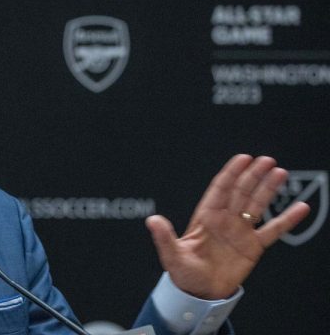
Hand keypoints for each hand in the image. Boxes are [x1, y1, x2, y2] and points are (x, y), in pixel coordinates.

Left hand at [145, 154, 309, 298]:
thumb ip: (164, 237)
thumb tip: (152, 220)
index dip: (231, 173)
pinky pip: (273, 230)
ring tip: (280, 173)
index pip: (220, 190)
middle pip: (241, 192)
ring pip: (257, 205)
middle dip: (253, 176)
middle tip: (267, 161)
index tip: (243, 159)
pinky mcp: (253, 247)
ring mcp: (240, 232)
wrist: (200, 293)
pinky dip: (286, 219)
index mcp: (205, 218)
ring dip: (268, 189)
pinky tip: (300, 207)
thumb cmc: (183, 273)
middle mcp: (225, 220)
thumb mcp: (172, 255)